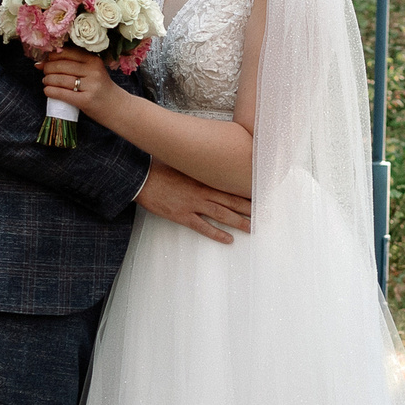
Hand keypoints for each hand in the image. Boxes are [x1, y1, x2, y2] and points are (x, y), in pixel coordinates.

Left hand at [38, 49, 116, 120]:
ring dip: (48, 80)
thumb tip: (41, 63)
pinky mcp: (86, 100)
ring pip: (60, 79)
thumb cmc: (100, 88)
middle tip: (44, 73)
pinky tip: (47, 91)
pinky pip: (63, 93)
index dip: (52, 56)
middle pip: (61, 66)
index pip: (67, 52)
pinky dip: (51, 91)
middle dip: (48, 69)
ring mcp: (91, 86)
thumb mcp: (92, 71)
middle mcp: (93, 70)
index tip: (45, 62)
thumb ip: (73, 65)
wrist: (117, 108)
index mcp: (94, 60)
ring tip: (46, 82)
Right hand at [135, 162, 250, 243]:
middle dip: (248, 208)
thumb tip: (208, 165)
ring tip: (251, 228)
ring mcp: (192, 204)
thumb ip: (197, 168)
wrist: (141, 178)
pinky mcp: (181, 215)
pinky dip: (216, 233)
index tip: (258, 196)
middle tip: (263, 215)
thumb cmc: (160, 170)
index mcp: (202, 178)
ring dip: (238, 222)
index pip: (229, 186)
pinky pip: (202, 227)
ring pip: (221, 214)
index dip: (245, 192)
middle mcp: (201, 191)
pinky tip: (228, 239)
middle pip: (230, 201)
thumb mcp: (182, 165)